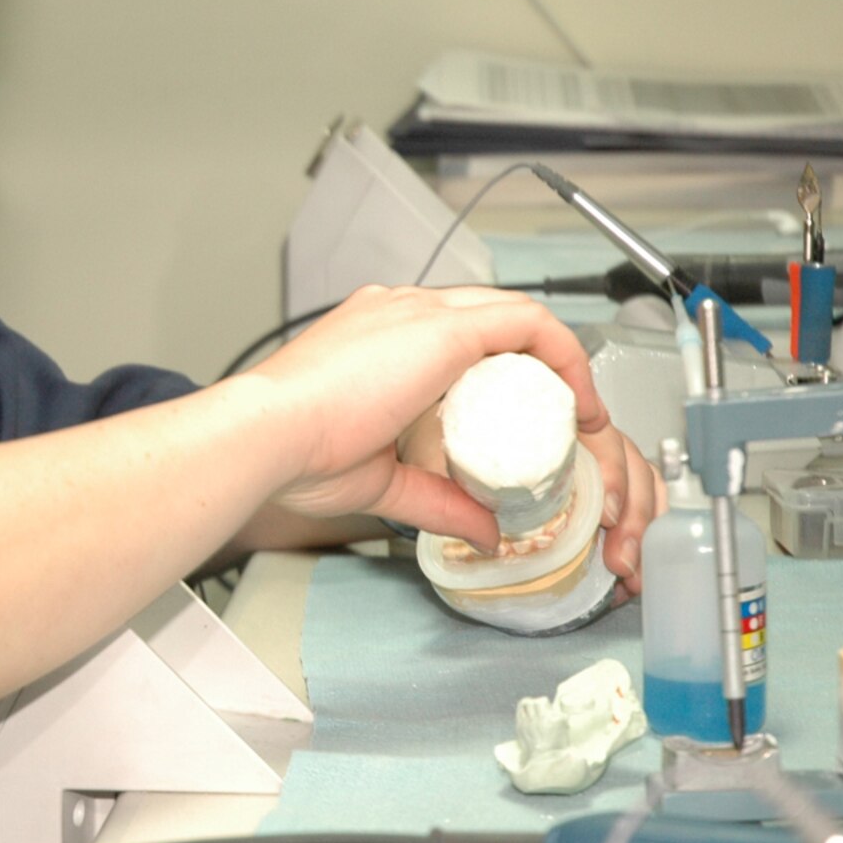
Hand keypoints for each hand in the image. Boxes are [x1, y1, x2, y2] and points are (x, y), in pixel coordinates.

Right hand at [240, 285, 660, 586]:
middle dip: (532, 361)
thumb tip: (483, 531)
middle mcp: (397, 311)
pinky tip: (578, 399)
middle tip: (558, 414)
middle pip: (488, 315)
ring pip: (512, 312)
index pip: (451, 332)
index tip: (520, 410)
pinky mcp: (440, 327)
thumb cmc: (291, 453)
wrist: (265, 435)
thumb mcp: (380, 481)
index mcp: (373, 335)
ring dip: (553, 357)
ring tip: (575, 410)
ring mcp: (417, 311)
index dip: (495, 366)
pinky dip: (562, 355)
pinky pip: (526, 323)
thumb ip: (436, 501)